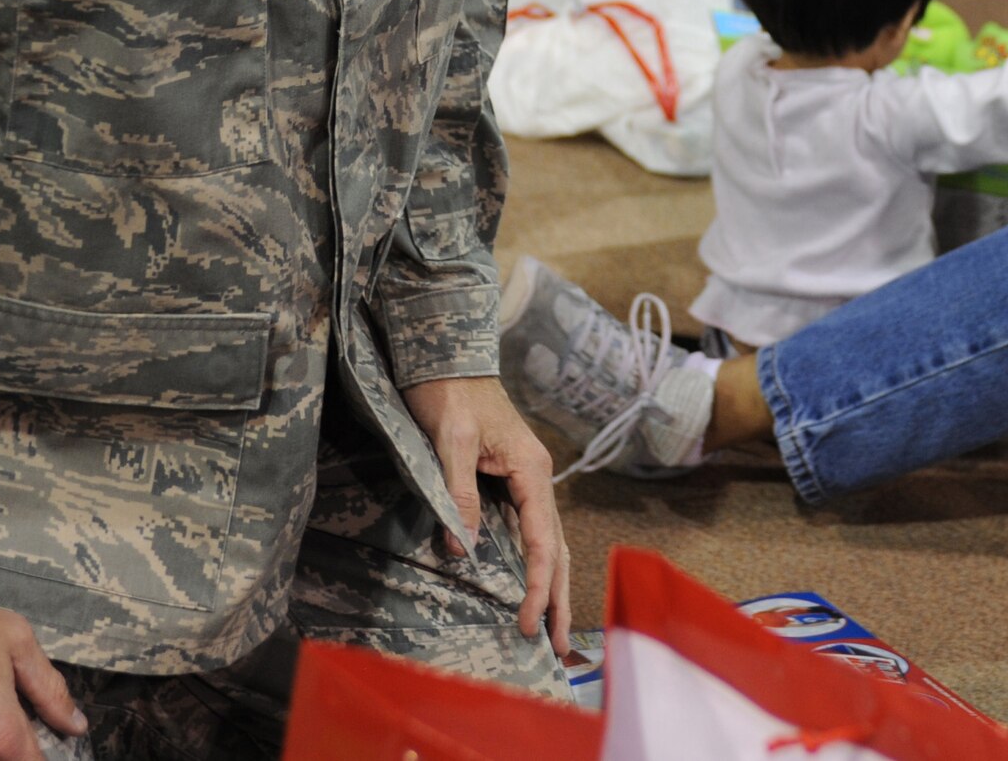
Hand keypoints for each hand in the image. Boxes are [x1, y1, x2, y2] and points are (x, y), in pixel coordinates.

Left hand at [403, 376, 571, 656]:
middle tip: (561, 649)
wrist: (446, 359)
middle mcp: (536, 477)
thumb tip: (461, 550)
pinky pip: (528, 531)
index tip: (527, 624)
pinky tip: (532, 587)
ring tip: (555, 631)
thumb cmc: (449, 393)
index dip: (537, 585)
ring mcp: (525, 480)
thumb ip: (459, 492)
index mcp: (531, 468)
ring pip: (547, 542)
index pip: (542, 539)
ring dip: (552, 586)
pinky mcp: (508, 482)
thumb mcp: (451, 439)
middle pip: (556, 547)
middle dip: (559, 597)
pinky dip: (535, 564)